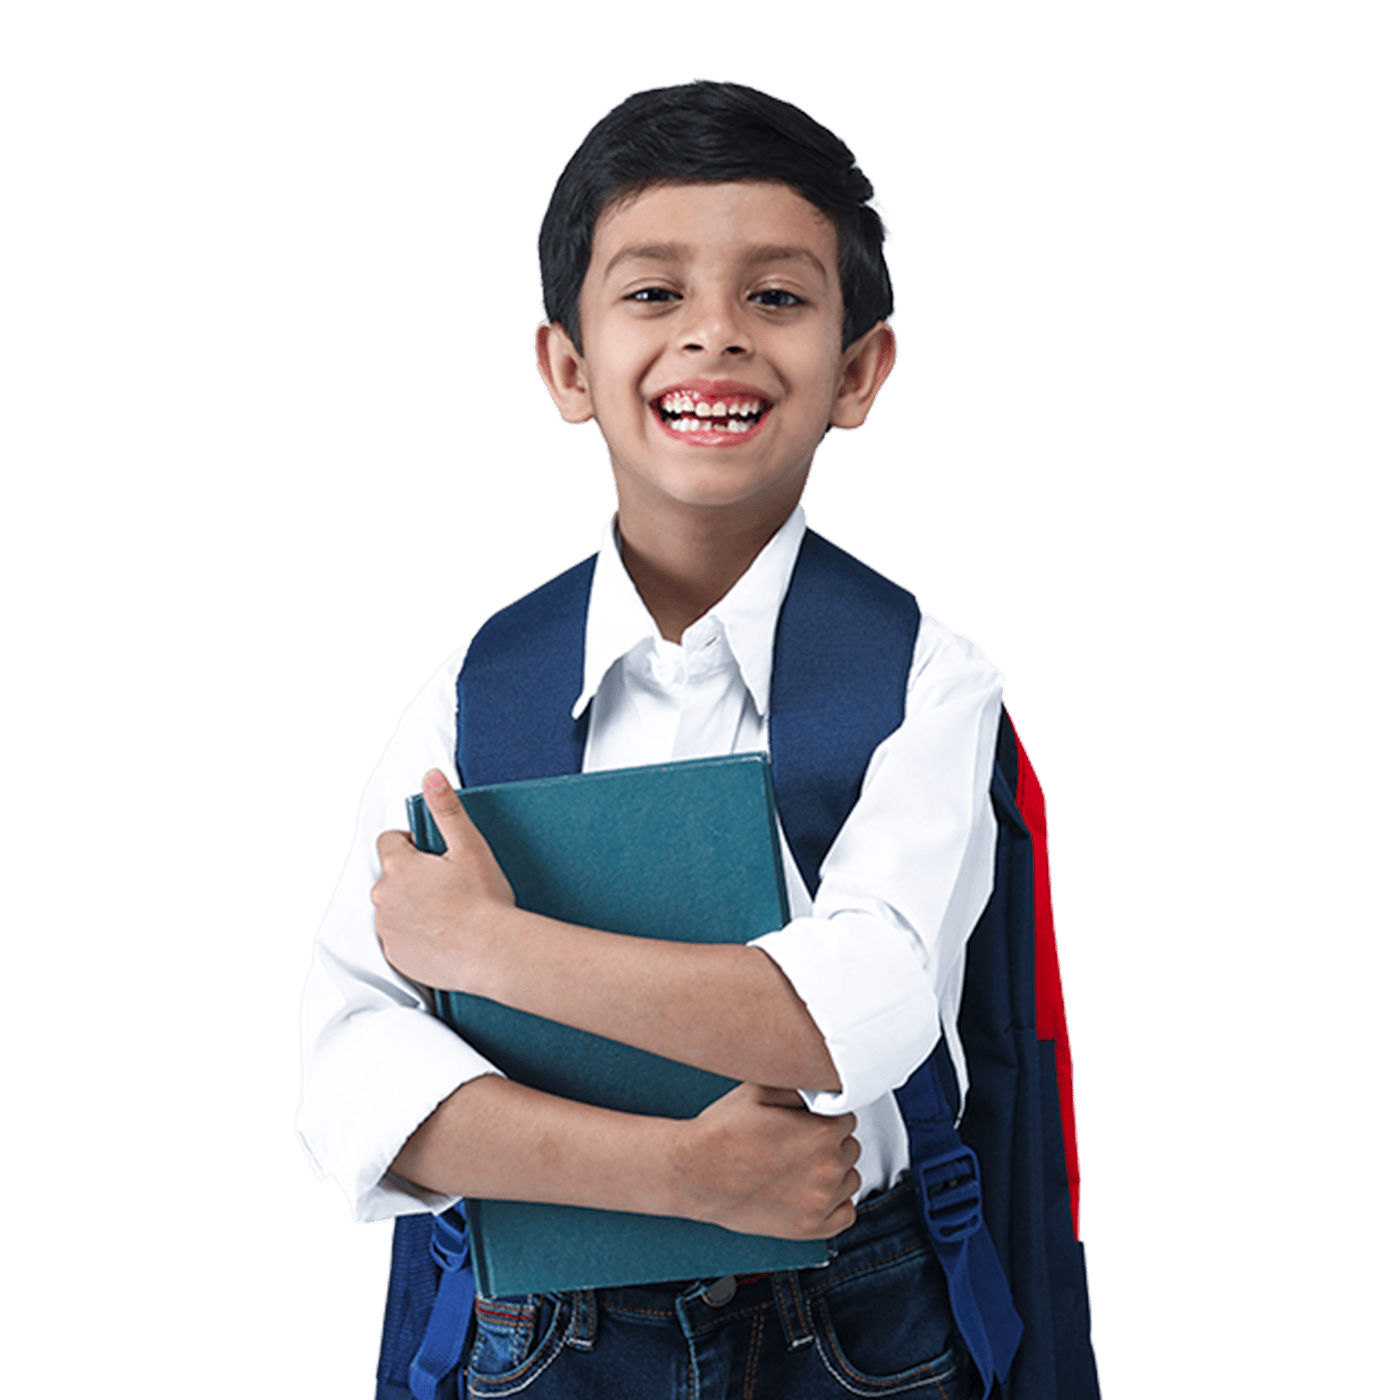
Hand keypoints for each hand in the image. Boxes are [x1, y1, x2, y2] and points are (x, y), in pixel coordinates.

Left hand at [372, 769, 515, 989]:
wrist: (493, 953)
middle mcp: (384, 897)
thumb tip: (431, 777)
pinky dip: (414, 934)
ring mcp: (387, 928)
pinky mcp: (396, 955)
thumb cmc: (484, 901)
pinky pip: (398, 937)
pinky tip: (441, 935)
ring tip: (447, 912)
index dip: (412, 844)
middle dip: (412, 876)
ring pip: (393, 906)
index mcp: (398, 867)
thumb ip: (446, 808)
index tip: (435, 856)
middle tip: (448, 885)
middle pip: (391, 875)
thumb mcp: (469, 846)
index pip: (389, 841)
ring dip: (411, 905)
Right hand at [668, 1083, 860, 1239]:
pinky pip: (846, 1215)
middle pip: (850, 1147)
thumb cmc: (723, 1132)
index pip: (847, 1117)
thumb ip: (803, 1086)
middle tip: (798, 1143)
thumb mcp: (762, 1089)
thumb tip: (824, 1088)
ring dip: (833, 1172)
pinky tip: (810, 1192)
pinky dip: (834, 1204)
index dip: (825, 1116)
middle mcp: (827, 1167)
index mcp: (822, 1131)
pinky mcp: (810, 1227)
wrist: (695, 1172)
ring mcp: (821, 1201)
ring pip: (849, 1179)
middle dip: (830, 1143)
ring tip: (799, 1167)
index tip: (807, 1122)